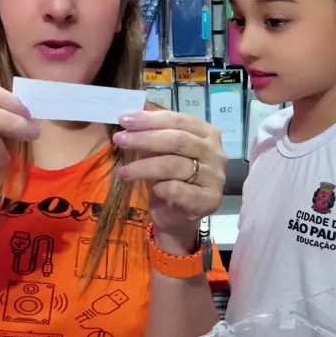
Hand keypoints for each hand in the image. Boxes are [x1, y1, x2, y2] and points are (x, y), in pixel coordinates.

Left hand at [113, 110, 226, 254]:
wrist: (176, 217)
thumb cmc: (169, 178)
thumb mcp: (160, 152)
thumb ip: (152, 135)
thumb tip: (129, 120)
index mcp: (207, 134)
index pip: (179, 120)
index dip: (150, 119)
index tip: (124, 119)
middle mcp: (215, 153)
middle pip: (178, 140)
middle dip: (145, 138)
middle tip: (120, 139)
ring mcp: (214, 177)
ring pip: (174, 165)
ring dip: (144, 167)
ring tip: (124, 171)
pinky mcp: (209, 200)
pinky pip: (177, 189)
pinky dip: (159, 187)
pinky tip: (150, 189)